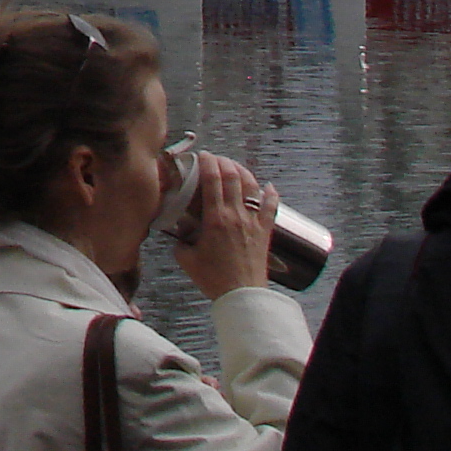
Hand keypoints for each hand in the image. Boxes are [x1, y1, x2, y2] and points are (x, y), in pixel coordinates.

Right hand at [169, 153, 275, 299]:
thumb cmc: (214, 279)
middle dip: (224, 162)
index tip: (202, 155)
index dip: (207, 163)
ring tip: (235, 167)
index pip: (212, 180)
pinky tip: (268, 187)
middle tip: (216, 159)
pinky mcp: (265, 231)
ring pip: (252, 187)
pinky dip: (271, 194)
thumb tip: (179, 232)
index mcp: (215, 219)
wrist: (242, 294)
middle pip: (233, 177)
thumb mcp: (187, 260)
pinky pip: (271, 208)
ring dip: (244, 172)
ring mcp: (253, 221)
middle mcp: (235, 214)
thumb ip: (180, 242)